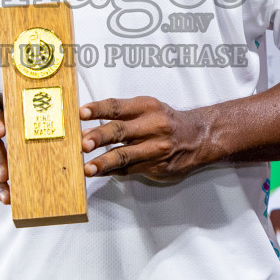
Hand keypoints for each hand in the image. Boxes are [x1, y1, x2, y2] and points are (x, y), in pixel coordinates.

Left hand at [80, 96, 211, 181]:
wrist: (198, 138)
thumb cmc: (166, 122)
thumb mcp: (147, 108)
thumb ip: (121, 115)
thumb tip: (88, 126)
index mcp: (146, 107)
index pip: (117, 107)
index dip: (98, 109)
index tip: (81, 113)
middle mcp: (151, 126)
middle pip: (120, 131)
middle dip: (99, 137)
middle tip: (83, 142)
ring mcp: (153, 148)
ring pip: (124, 155)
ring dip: (104, 162)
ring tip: (88, 167)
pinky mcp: (155, 166)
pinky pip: (129, 170)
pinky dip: (112, 172)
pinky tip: (99, 173)